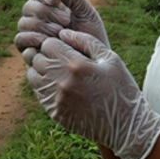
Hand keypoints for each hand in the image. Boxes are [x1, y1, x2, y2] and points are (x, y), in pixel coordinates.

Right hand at [15, 0, 106, 65]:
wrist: (94, 67)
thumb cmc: (92, 38)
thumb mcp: (86, 14)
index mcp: (50, 6)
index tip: (57, 0)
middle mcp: (37, 18)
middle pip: (28, 6)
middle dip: (45, 12)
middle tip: (66, 21)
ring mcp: (31, 34)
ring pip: (23, 22)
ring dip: (41, 25)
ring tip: (60, 34)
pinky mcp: (28, 50)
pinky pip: (20, 39)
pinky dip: (32, 39)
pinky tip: (48, 43)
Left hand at [28, 29, 159, 158]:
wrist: (126, 126)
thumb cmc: (121, 87)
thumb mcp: (110, 58)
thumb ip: (85, 41)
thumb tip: (63, 32)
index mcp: (77, 65)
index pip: (48, 43)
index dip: (55, 42)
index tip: (64, 46)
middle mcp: (62, 82)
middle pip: (37, 58)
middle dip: (46, 54)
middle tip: (60, 57)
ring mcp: (57, 99)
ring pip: (33, 75)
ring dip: (42, 69)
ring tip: (58, 70)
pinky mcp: (54, 113)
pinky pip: (39, 93)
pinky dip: (44, 85)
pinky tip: (59, 85)